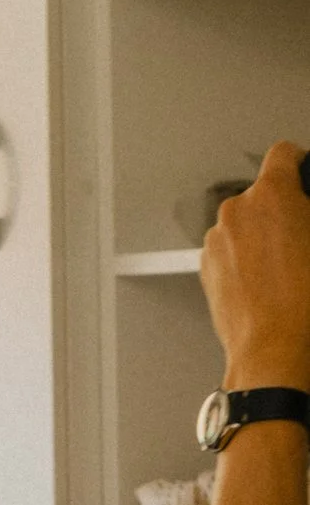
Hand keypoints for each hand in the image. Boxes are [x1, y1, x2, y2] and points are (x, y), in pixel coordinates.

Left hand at [203, 143, 309, 387]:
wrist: (274, 351)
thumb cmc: (305, 305)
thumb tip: (305, 213)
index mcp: (272, 195)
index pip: (283, 154)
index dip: (299, 162)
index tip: (304, 172)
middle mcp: (237, 211)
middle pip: (263, 193)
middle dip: (284, 209)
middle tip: (305, 237)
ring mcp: (217, 239)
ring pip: (245, 223)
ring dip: (263, 235)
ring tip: (288, 268)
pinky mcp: (206, 267)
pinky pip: (231, 249)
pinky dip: (246, 257)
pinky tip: (268, 283)